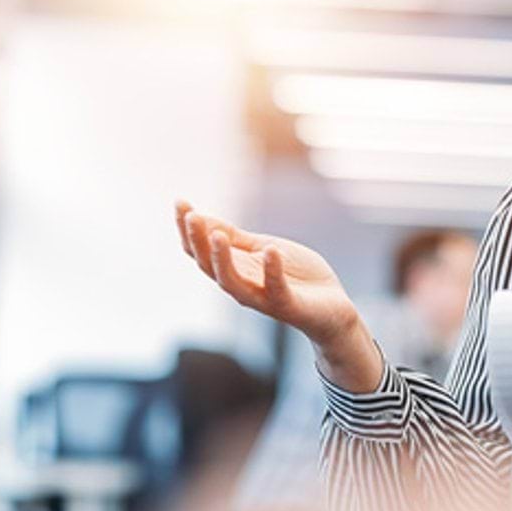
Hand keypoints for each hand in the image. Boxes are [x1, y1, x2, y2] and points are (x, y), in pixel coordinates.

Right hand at [174, 201, 381, 390]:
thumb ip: (236, 238)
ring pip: (231, 283)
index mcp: (234, 269)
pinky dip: (271, 270)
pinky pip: (275, 289)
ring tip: (217, 235)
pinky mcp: (287, 305)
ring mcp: (262, 297)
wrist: (332, 307)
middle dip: (197, 241)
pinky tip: (270, 249)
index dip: (187, 229)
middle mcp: (241, 284)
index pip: (201, 251)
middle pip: (208, 266)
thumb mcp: (262, 248)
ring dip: (222, 259)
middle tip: (190, 216)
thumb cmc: (297, 277)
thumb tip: (201, 217)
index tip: (179, 203)